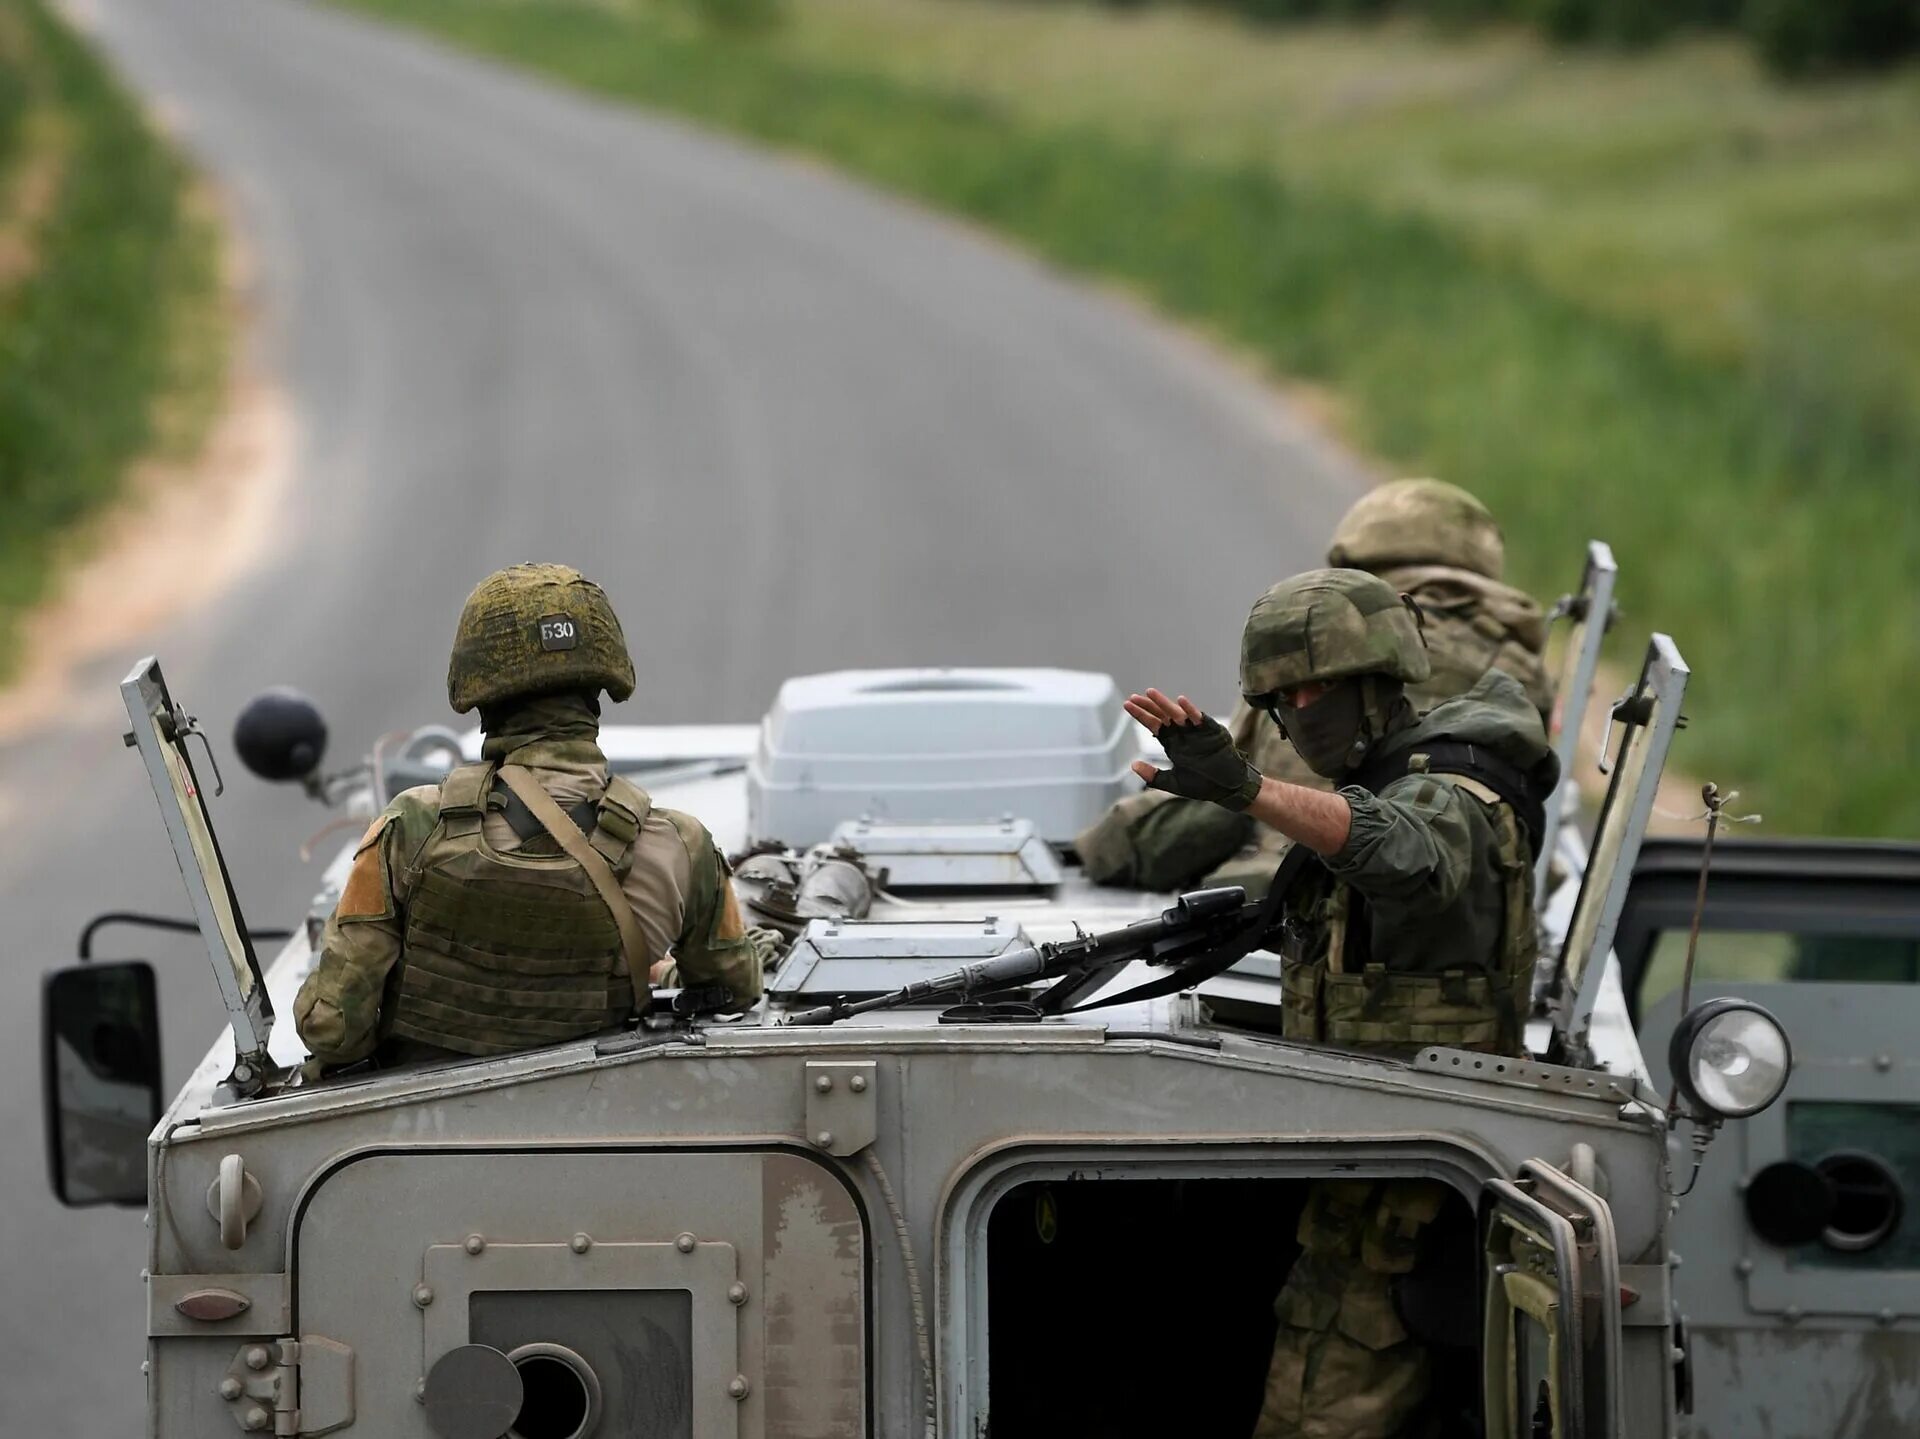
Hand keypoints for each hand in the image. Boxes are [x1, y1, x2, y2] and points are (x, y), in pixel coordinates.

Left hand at [1124, 688, 1262, 811]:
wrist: (1227, 789)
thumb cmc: (1202, 785)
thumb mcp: (1173, 783)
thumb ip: (1153, 776)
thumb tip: (1132, 765)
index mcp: (1173, 743)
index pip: (1153, 724)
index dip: (1140, 715)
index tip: (1127, 704)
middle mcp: (1182, 734)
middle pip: (1162, 715)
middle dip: (1148, 705)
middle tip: (1134, 697)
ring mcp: (1196, 731)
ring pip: (1177, 713)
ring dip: (1164, 703)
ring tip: (1150, 693)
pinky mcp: (1211, 731)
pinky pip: (1199, 718)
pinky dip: (1190, 710)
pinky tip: (1180, 701)